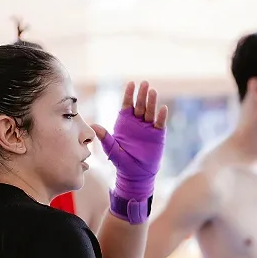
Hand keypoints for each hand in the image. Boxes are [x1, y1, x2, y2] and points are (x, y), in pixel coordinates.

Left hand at [91, 81, 167, 202]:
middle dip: (142, 94)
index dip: (129, 94)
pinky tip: (163, 108)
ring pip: (150, 111)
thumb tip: (94, 126)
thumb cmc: (122, 162)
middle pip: (140, 105)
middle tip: (144, 83)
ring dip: (152, 101)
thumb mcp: (111, 149)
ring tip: (152, 91)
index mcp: (125, 123)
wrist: (136, 174)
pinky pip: (160, 124)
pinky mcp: (158, 136)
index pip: (127, 104)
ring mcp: (148, 128)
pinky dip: (161, 116)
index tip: (131, 83)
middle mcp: (137, 123)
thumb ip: (105, 137)